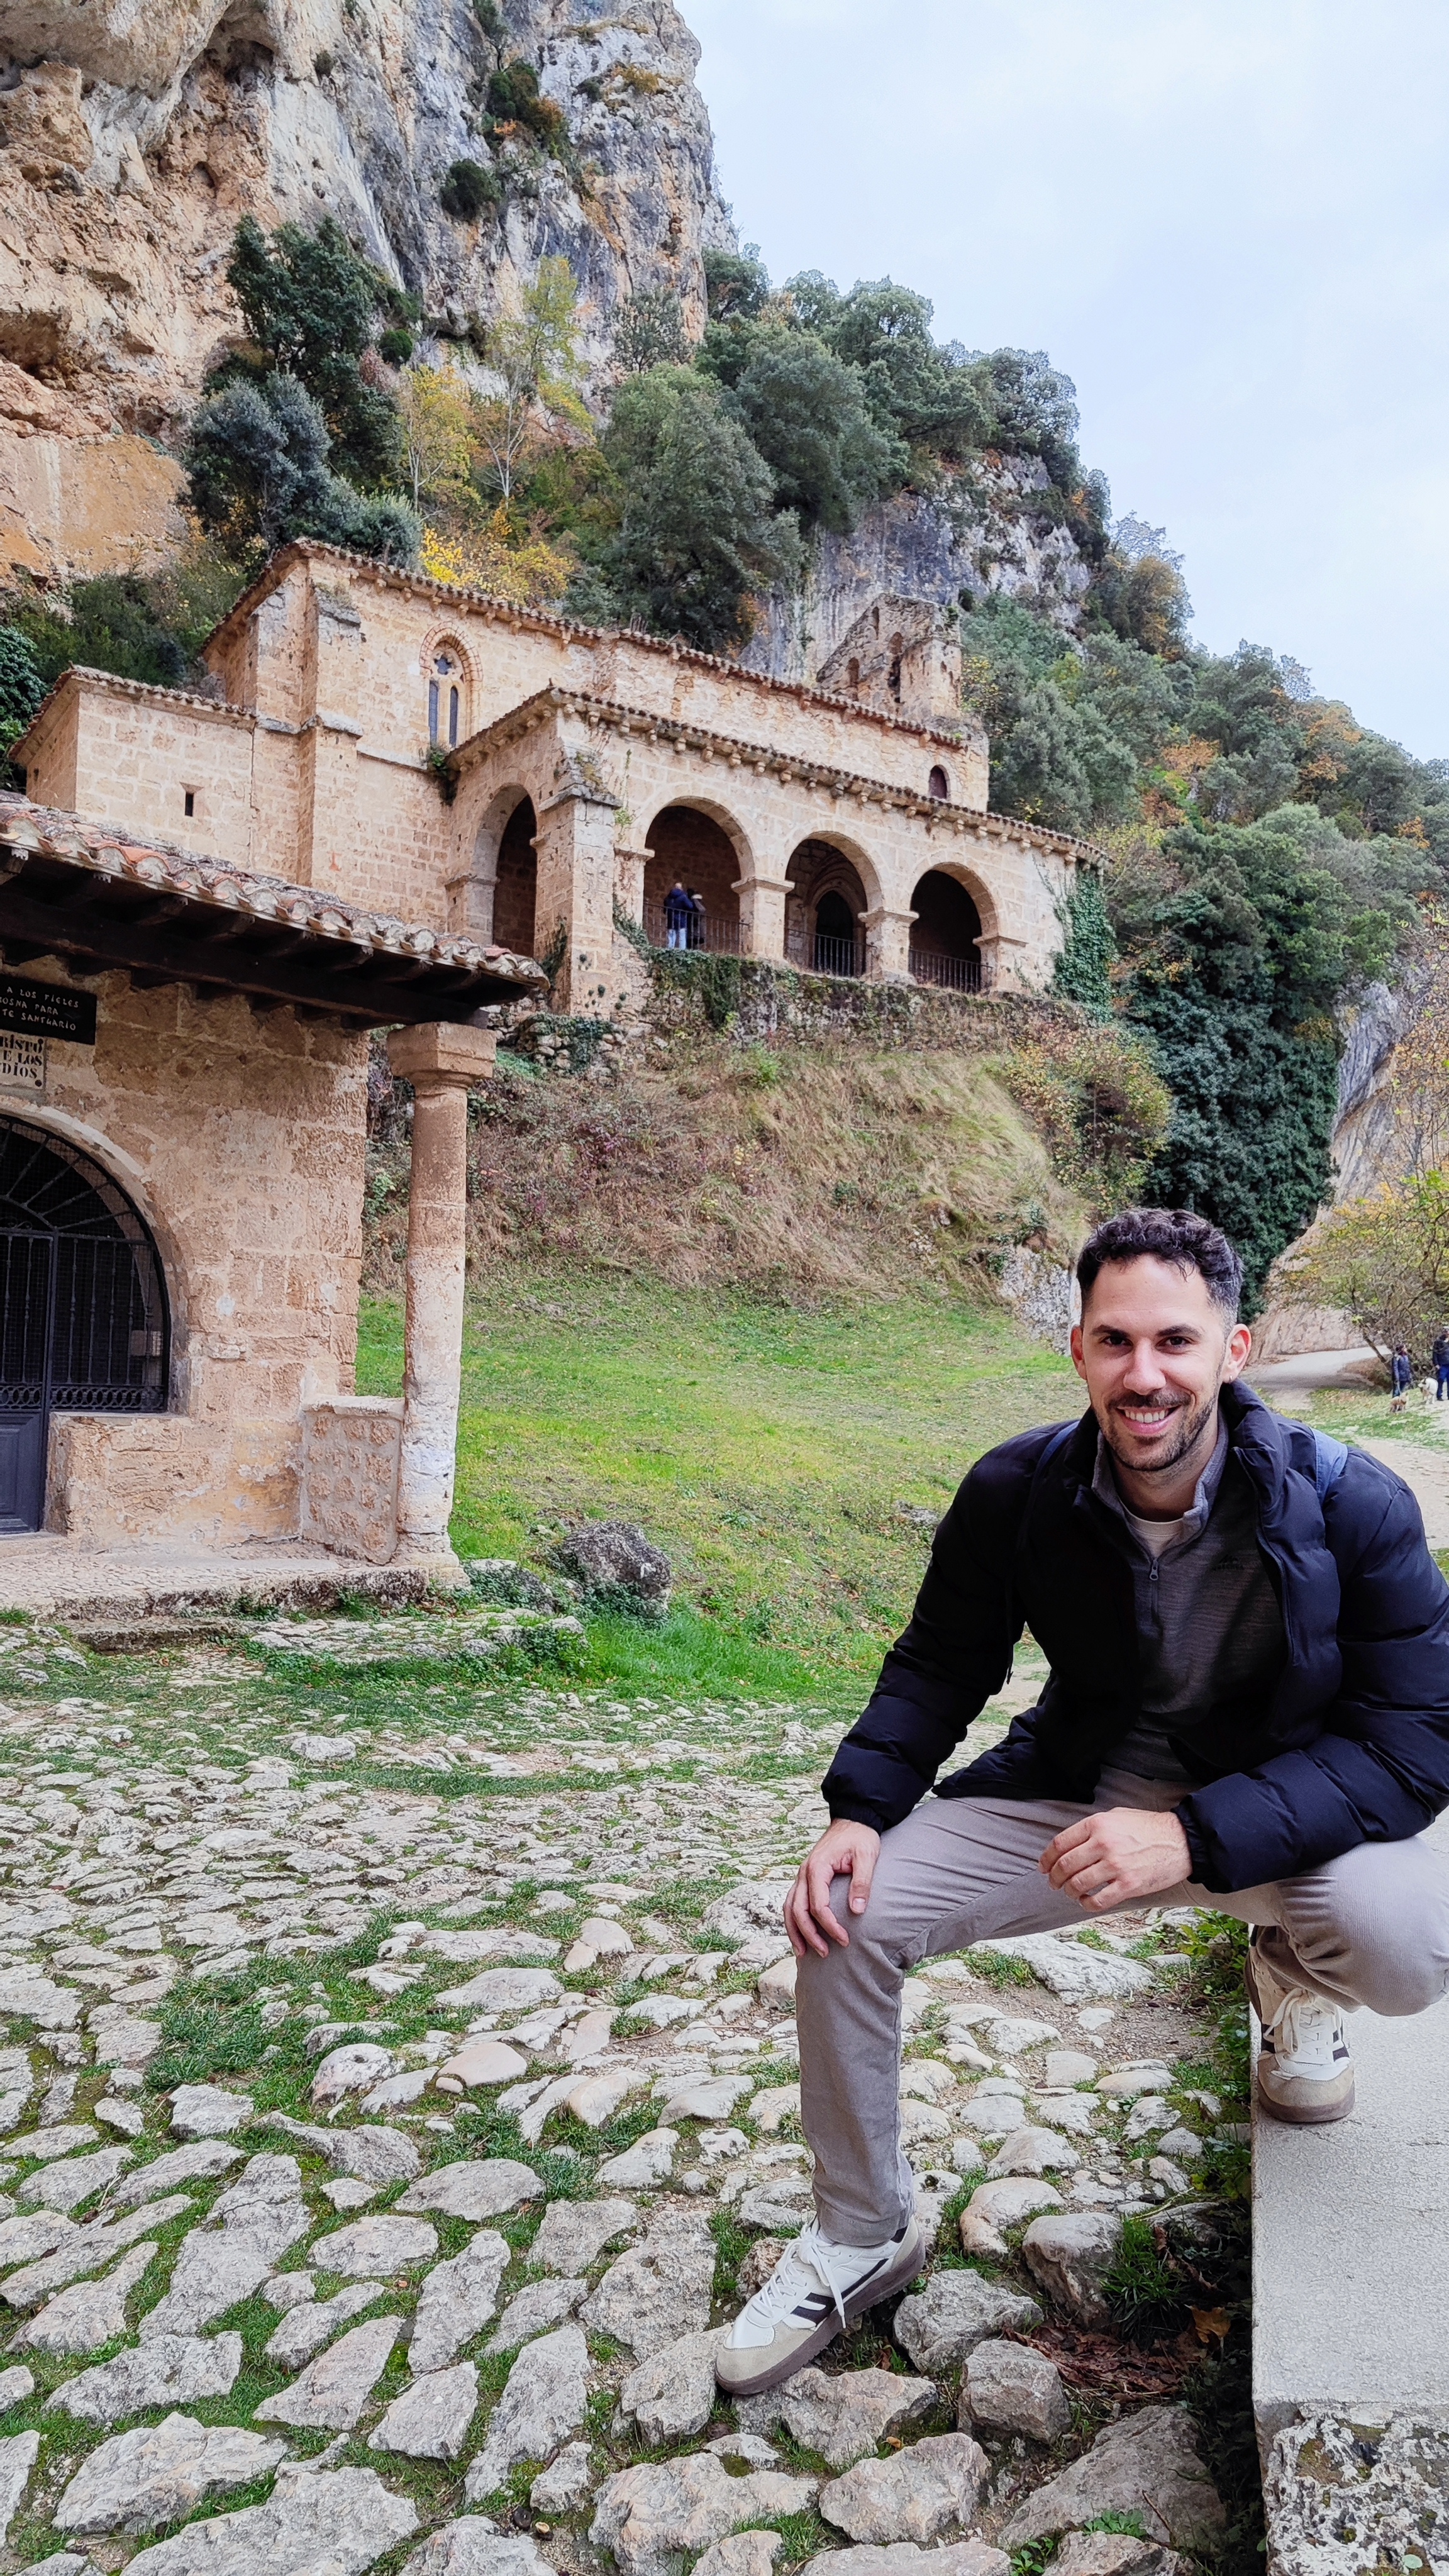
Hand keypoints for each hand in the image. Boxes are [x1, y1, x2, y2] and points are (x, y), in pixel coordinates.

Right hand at [785, 1820, 881, 1958]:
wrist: (853, 1819)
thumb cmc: (861, 1837)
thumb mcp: (867, 1856)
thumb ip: (862, 1883)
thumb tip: (856, 1911)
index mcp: (818, 1867)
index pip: (818, 1905)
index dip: (830, 1926)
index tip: (844, 1940)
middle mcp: (804, 1872)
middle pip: (798, 1910)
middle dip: (810, 1935)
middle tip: (825, 1953)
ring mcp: (802, 1875)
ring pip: (789, 1907)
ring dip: (795, 1931)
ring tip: (803, 1953)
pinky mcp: (806, 1878)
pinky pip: (793, 1902)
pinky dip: (794, 1920)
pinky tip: (801, 1934)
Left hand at [1039, 1806, 1190, 1911]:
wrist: (1180, 1841)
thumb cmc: (1148, 1827)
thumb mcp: (1116, 1815)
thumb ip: (1093, 1828)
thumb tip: (1072, 1844)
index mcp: (1097, 1824)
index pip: (1061, 1843)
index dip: (1047, 1858)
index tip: (1043, 1866)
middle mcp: (1103, 1844)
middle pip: (1065, 1866)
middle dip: (1054, 1878)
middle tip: (1053, 1883)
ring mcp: (1115, 1866)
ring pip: (1077, 1884)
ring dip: (1068, 1892)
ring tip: (1070, 1893)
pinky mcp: (1128, 1885)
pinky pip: (1098, 1900)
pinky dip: (1086, 1904)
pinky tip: (1086, 1902)